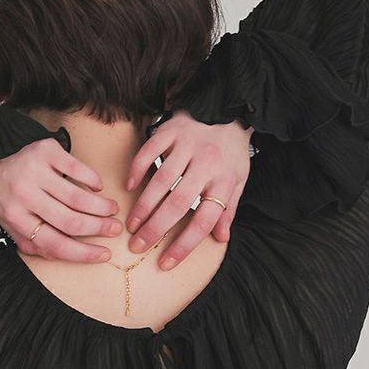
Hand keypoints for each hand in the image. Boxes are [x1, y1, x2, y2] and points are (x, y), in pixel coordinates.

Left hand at [0, 137, 122, 262]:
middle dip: (98, 228)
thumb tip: (59, 255)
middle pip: (70, 221)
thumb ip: (31, 242)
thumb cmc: (7, 194)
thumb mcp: (10, 222)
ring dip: (101, 207)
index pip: (55, 243)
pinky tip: (98, 188)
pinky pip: (77, 168)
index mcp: (16, 218)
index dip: (83, 253)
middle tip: (115, 229)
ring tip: (112, 210)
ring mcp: (35, 171)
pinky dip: (92, 180)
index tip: (103, 254)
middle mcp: (24, 195)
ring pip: (77, 197)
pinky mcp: (45, 151)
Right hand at [125, 109, 253, 269]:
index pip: (204, 221)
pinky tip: (130, 187)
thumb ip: (228, 209)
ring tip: (131, 225)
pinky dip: (138, 170)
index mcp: (225, 181)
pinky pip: (150, 152)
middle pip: (178, 204)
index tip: (166, 263)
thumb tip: (222, 238)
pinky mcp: (172, 130)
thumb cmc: (230, 151)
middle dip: (155, 229)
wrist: (229, 106)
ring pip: (161, 181)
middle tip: (137, 246)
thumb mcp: (238, 180)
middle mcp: (207, 164)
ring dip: (143, 206)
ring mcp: (188, 145)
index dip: (184, 245)